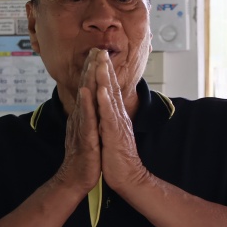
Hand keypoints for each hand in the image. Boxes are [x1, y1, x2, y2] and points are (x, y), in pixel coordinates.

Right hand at [55, 51, 101, 193]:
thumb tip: (88, 103)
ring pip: (85, 101)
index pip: (88, 90)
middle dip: (90, 69)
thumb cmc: (85, 158)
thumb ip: (87, 116)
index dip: (91, 71)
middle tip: (94, 49)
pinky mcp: (85, 139)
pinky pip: (86, 120)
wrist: (76, 179)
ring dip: (87, 81)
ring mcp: (82, 128)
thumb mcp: (87, 132)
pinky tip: (86, 92)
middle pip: (85, 90)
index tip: (96, 53)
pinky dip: (86, 105)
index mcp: (84, 116)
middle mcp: (81, 118)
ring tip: (90, 63)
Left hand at [93, 50, 147, 192]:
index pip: (110, 90)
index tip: (98, 56)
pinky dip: (104, 102)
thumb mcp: (112, 133)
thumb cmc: (118, 158)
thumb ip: (110, 119)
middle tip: (100, 49)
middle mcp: (118, 116)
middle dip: (105, 68)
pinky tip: (101, 90)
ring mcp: (117, 124)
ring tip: (100, 62)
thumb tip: (106, 108)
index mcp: (116, 116)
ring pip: (111, 98)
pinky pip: (108, 116)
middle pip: (112, 88)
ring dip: (105, 79)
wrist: (128, 177)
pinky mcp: (114, 135)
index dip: (104, 72)